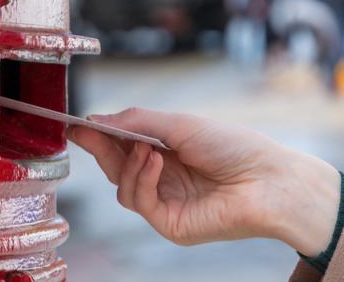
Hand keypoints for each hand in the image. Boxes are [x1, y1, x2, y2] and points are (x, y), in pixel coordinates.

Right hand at [67, 107, 340, 256]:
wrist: (268, 178)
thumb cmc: (233, 146)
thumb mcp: (179, 124)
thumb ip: (136, 122)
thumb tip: (97, 120)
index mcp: (165, 153)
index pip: (122, 145)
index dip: (98, 135)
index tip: (75, 124)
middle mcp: (163, 179)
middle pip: (116, 168)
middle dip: (100, 147)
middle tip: (86, 130)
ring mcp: (166, 203)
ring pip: (122, 188)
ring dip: (128, 163)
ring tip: (147, 148)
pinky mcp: (171, 224)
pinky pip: (139, 202)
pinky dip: (142, 179)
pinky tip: (156, 162)